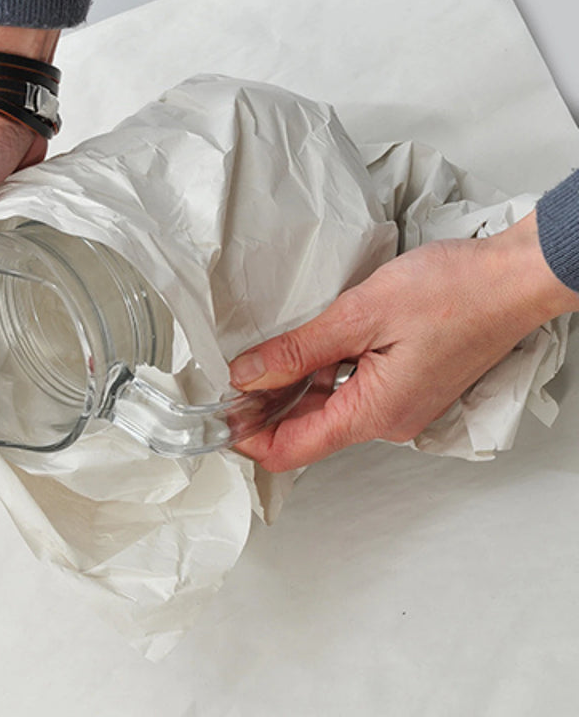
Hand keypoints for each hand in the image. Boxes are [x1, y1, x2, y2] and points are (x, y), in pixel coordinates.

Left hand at [228, 212, 578, 471]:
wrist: (512, 279)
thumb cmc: (453, 293)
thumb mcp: (359, 316)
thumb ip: (298, 351)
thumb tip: (248, 376)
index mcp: (374, 413)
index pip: (291, 449)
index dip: (247, 437)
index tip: (217, 413)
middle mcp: (386, 420)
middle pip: (306, 431)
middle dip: (263, 409)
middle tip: (232, 375)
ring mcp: (399, 404)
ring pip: (327, 409)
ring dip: (291, 390)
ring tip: (259, 358)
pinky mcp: (406, 385)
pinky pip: (351, 392)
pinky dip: (321, 377)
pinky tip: (303, 350)